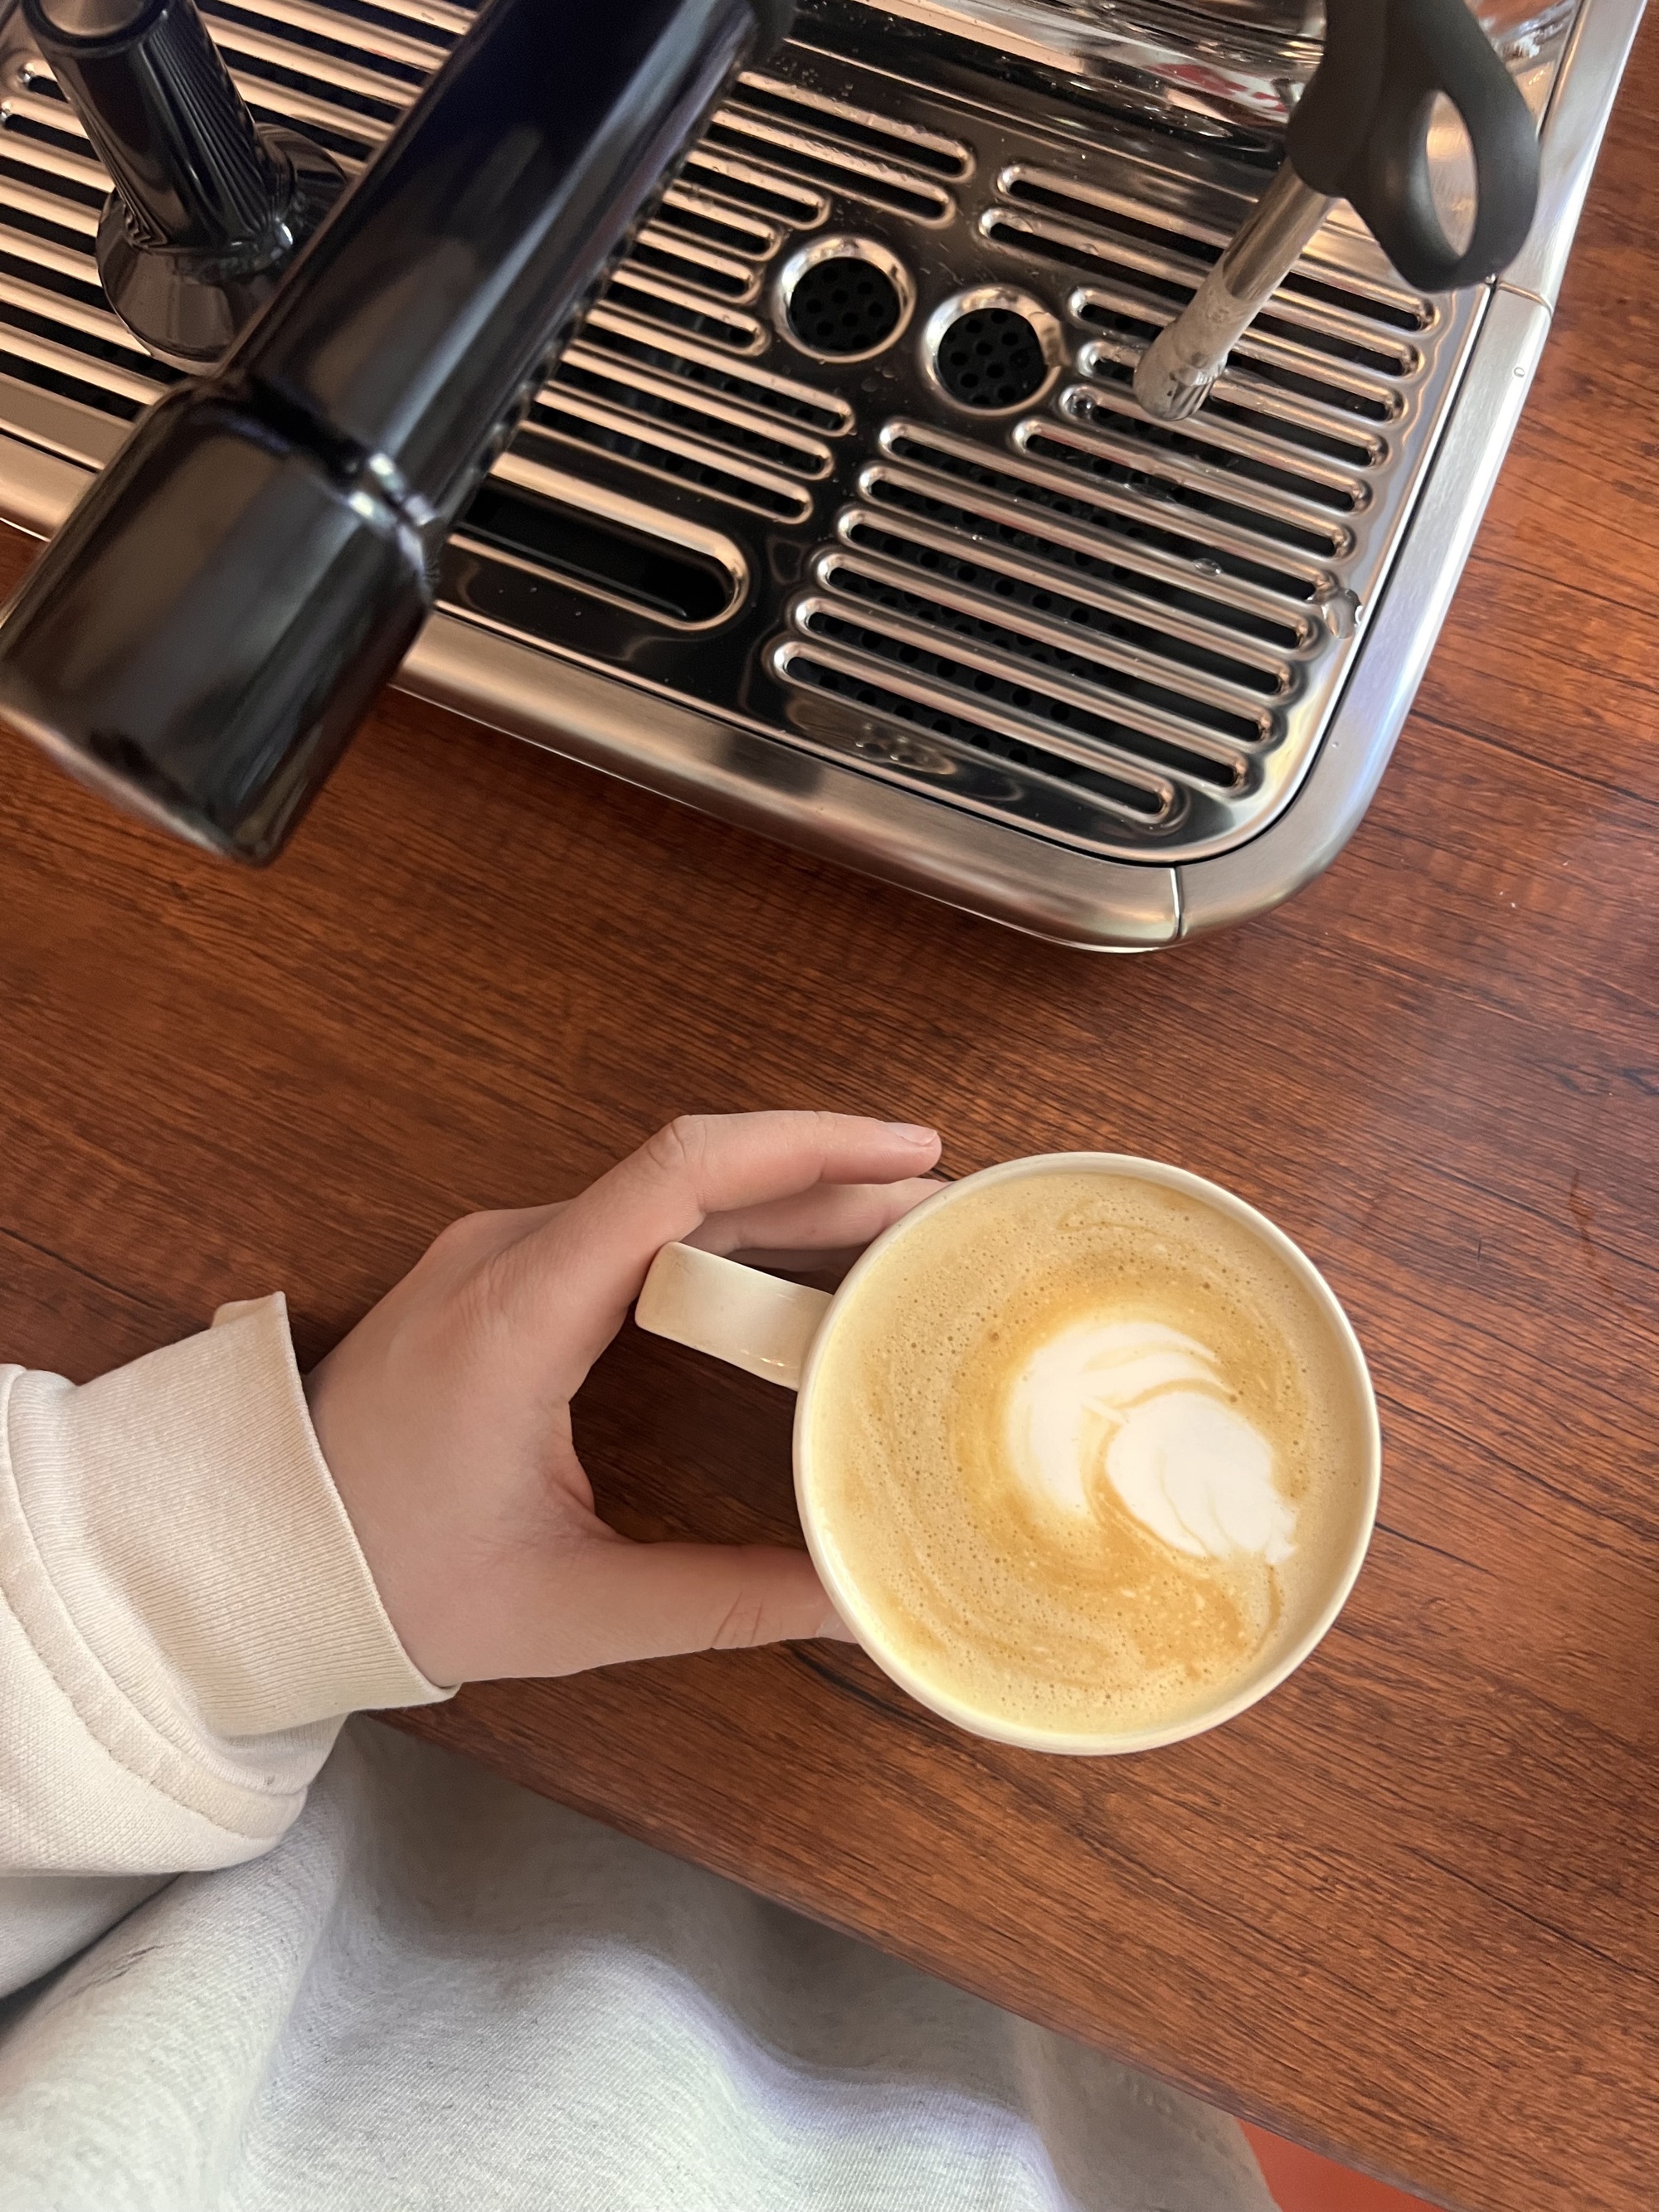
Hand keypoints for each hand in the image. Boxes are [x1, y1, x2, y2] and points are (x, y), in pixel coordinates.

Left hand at [304, 1112, 941, 1684]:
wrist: (256, 1554)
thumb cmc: (392, 1580)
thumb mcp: (568, 1610)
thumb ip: (722, 1604)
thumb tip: (859, 1601)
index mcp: (519, 1313)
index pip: (679, 1176)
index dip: (806, 1147)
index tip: (907, 1157)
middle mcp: (508, 1253)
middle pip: (694, 1175)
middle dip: (827, 1181)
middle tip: (941, 1213)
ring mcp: (498, 1253)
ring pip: (666, 1193)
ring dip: (782, 1202)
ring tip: (894, 1232)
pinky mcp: (500, 1273)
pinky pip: (631, 1223)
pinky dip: (725, 1230)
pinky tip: (794, 1264)